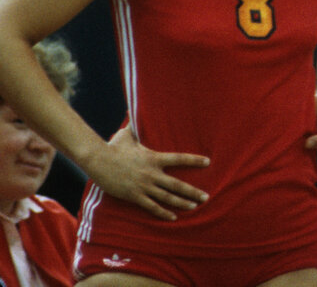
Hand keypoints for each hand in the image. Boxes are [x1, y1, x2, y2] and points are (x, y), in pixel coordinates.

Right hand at [87, 126, 208, 220]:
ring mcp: (144, 186)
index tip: (208, 162)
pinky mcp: (134, 196)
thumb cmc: (113, 146)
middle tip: (207, 197)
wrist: (97, 161)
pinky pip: (152, 207)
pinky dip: (163, 213)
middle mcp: (152, 173)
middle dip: (193, 191)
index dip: (195, 160)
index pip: (180, 159)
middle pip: (177, 184)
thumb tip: (135, 109)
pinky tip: (173, 217)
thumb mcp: (128, 134)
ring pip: (167, 197)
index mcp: (154, 158)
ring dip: (182, 203)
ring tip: (195, 206)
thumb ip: (137, 126)